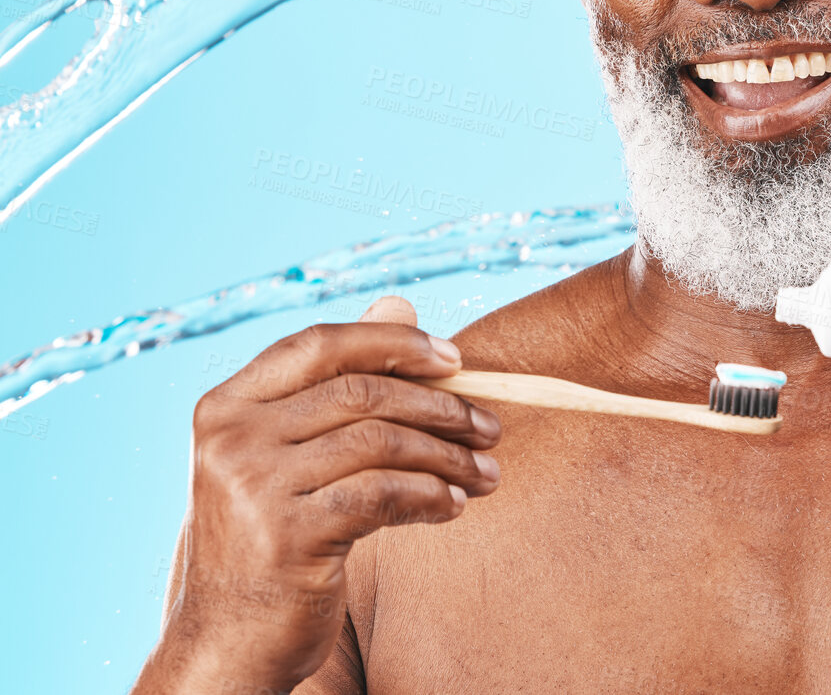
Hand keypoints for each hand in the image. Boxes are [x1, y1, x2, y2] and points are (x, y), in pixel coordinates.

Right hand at [138, 297, 501, 692]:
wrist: (226, 642)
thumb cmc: (271, 538)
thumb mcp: (291, 456)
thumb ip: (338, 382)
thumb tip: (401, 302)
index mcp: (225, 406)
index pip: (319, 344)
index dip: (393, 342)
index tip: (456, 358)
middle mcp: (230, 438)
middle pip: (361, 393)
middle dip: (441, 406)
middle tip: (491, 427)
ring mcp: (252, 487)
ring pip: (381, 443)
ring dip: (449, 456)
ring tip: (486, 474)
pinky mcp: (286, 536)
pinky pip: (383, 496)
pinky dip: (431, 496)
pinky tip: (453, 507)